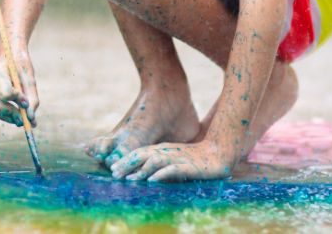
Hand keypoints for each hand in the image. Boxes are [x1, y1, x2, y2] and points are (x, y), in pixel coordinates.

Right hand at [0, 51, 38, 126]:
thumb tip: (32, 122)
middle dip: (11, 115)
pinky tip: (16, 113)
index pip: (5, 94)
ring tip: (23, 118)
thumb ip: (32, 98)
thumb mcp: (29, 78)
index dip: (17, 101)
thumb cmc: (20, 66)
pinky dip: (6, 115)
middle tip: (24, 121)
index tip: (26, 103)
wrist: (8, 56)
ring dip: (10, 117)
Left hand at [109, 139, 234, 181]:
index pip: (140, 153)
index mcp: (162, 149)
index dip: (125, 160)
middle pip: (143, 155)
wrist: (219, 154)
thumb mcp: (175, 160)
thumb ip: (161, 165)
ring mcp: (177, 157)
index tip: (112, 169)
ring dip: (140, 170)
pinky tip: (151, 181)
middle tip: (114, 174)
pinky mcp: (188, 165)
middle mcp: (167, 151)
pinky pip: (172, 169)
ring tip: (129, 179)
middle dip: (127, 164)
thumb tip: (144, 176)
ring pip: (154, 161)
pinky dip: (161, 174)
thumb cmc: (195, 158)